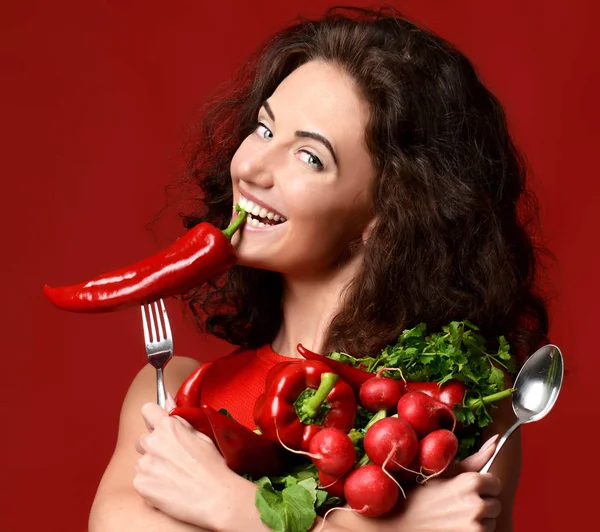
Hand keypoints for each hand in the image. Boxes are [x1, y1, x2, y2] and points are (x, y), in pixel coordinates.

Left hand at [133, 402, 250, 529]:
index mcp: (169, 426)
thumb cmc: (213, 467)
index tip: (159, 426)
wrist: (216, 498)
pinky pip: (140, 480)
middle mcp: (153, 442)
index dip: (154, 418)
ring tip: (173, 476)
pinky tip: (169, 488)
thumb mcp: (202, 435)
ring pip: (141, 461)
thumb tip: (168, 399)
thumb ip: (180, 418)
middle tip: (172, 459)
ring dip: (152, 466)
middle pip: (142, 439)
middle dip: (153, 446)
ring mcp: (145, 464)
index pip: (147, 410)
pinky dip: (151, 484)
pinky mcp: (140, 484)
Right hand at [389, 435, 501, 531]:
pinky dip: (475, 531)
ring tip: (457, 514)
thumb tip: (496, 440)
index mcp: (471, 482)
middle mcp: (476, 504)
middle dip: (482, 502)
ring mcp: (475, 526)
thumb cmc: (422, 492)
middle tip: (459, 502)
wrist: (402, 520)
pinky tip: (457, 526)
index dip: (482, 485)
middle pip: (496, 503)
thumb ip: (476, 458)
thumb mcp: (445, 471)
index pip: (495, 483)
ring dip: (480, 519)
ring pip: (492, 521)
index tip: (467, 487)